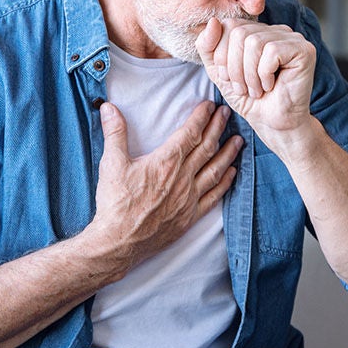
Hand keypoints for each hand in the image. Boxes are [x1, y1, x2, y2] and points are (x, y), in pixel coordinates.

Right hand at [87, 100, 241, 265]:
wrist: (119, 242)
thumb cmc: (115, 203)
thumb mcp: (111, 163)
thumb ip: (114, 133)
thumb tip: (108, 108)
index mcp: (166, 162)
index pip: (190, 133)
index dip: (202, 117)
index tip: (210, 106)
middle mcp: (182, 178)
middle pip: (206, 147)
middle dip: (218, 128)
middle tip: (227, 114)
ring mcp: (189, 198)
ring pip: (215, 170)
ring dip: (228, 153)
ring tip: (239, 140)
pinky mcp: (190, 216)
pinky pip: (213, 196)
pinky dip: (225, 183)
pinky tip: (232, 173)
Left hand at [195, 17, 315, 146]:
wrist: (272, 124)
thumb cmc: (249, 98)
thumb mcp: (218, 71)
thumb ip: (207, 46)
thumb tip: (213, 21)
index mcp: (256, 30)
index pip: (228, 24)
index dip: (221, 54)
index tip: (228, 79)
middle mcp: (275, 29)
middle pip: (239, 33)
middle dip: (234, 67)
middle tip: (243, 88)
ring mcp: (292, 37)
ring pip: (254, 42)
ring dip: (249, 74)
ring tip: (256, 90)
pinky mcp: (304, 50)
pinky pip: (272, 52)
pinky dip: (265, 74)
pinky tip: (271, 86)